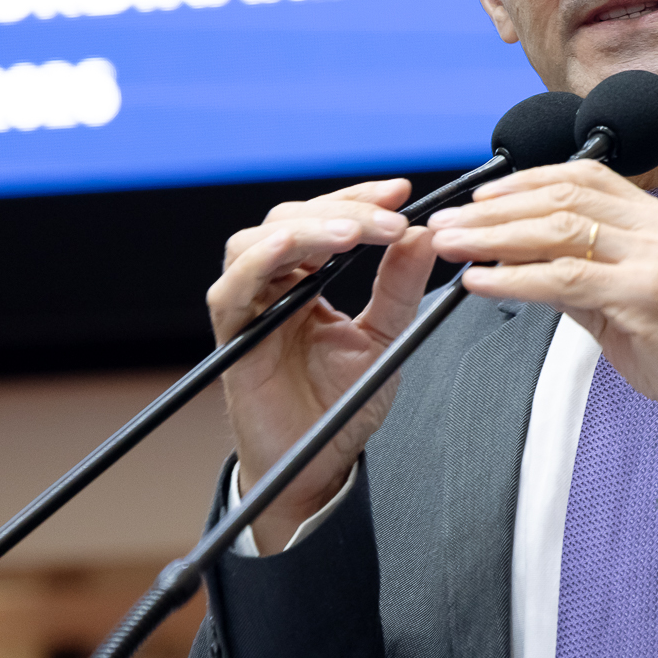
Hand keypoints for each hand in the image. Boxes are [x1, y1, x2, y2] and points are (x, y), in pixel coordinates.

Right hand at [208, 178, 437, 553]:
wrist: (317, 465)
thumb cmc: (340, 405)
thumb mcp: (385, 335)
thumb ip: (399, 285)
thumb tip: (425, 235)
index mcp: (309, 275)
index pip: (329, 217)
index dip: (361, 198)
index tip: (402, 192)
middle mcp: (275, 281)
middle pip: (294, 217)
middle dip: (346, 210)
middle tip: (391, 219)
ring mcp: (250, 304)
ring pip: (259, 239)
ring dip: (309, 229)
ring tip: (354, 234)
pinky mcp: (231, 333)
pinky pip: (233, 288)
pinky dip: (260, 261)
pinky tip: (294, 250)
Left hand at [426, 161, 657, 437]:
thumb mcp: (632, 299)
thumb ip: (582, 275)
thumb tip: (523, 262)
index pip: (584, 177)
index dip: (525, 181)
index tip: (481, 196)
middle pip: (562, 198)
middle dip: (494, 209)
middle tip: (448, 221)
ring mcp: (655, 258)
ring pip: (558, 231)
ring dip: (494, 237)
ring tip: (454, 245)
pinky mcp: (644, 295)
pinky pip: (565, 279)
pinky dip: (515, 278)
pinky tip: (484, 282)